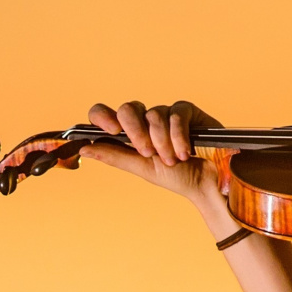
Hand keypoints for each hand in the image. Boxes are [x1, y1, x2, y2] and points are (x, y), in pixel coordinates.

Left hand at [86, 98, 236, 226]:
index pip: (106, 114)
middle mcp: (145, 120)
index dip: (103, 116)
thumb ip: (115, 156)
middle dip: (136, 131)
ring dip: (162, 141)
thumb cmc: (176, 176)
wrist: (207, 183)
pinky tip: (185, 151)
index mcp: (130, 133)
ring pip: (154, 114)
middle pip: (128, 108)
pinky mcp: (187, 110)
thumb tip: (84, 148)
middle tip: (147, 152)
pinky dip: (178, 134)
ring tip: (173, 160)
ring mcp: (166, 114)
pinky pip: (176, 113)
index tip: (112, 130)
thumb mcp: (142, 168)